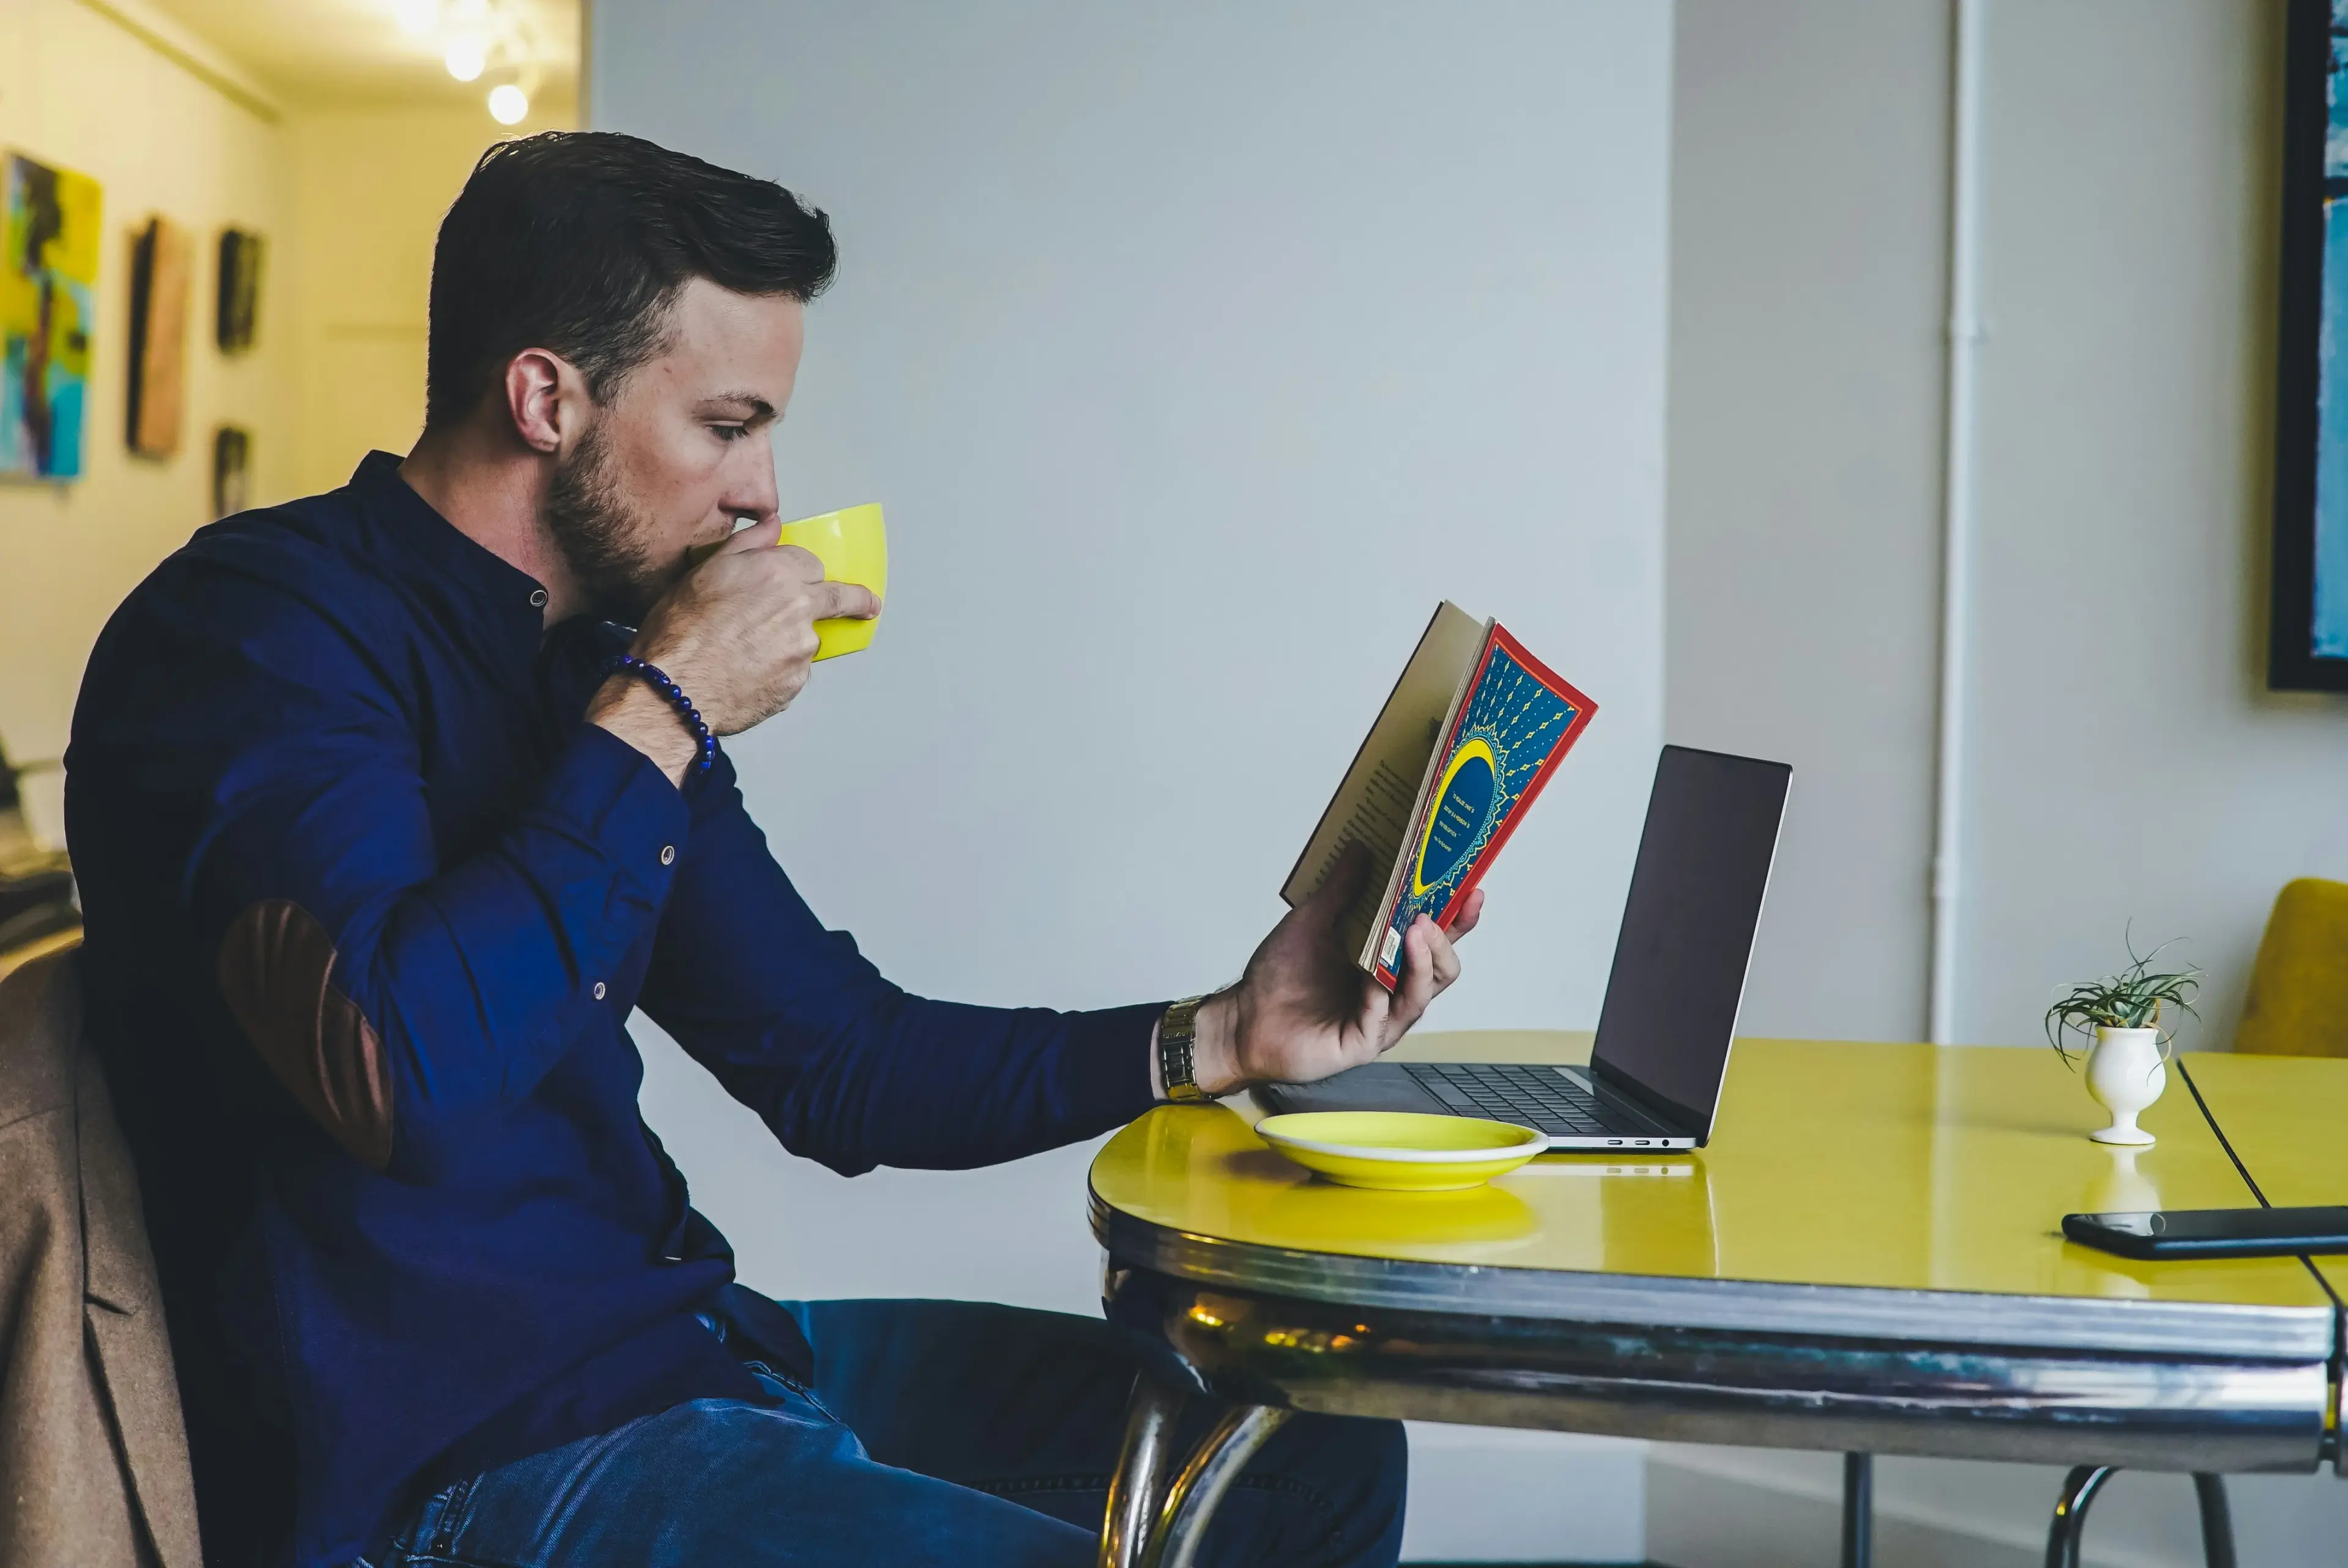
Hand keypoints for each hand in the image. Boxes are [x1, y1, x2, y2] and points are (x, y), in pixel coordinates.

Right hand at [588, 517, 879, 782]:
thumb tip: (771, 525)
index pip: (812, 564)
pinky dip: (778, 671)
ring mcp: (802, 649)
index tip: (811, 579)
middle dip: (858, 601)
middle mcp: (799, 608)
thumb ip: (747, 544)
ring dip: (791, 642)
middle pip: (840, 599)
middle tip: (869, 605)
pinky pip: (794, 673)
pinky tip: (746, 673)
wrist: (675, 688)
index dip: (804, 571)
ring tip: (746, 651)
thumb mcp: (705, 572)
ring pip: (808, 639)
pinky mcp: (796, 683)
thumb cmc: (681, 631)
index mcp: (778, 573)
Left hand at [1186, 844, 1482, 1095]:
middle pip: (1441, 968)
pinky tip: (1376, 976)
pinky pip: (1386, 1017)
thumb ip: (1340, 889)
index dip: (1458, 919)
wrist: (1245, 1018)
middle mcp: (1392, 991)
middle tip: (1428, 914)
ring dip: (1422, 961)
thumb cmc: (1279, 977)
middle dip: (1444, 939)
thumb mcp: (1312, 920)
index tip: (1472, 891)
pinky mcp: (1365, 1042)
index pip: (1434, 939)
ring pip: (1422, 993)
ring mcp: (1382, 1019)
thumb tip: (1361, 849)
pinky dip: (1384, 993)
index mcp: (1387, 961)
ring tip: (1415, 932)